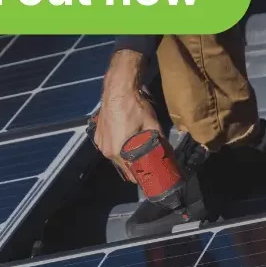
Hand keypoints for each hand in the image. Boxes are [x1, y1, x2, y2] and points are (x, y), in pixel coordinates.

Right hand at [93, 51, 163, 182]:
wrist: (118, 88)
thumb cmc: (134, 107)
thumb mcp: (152, 124)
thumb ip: (159, 141)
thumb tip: (168, 152)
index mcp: (119, 151)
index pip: (130, 173)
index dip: (141, 177)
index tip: (149, 177)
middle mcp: (107, 150)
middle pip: (122, 165)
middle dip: (134, 166)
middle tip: (146, 162)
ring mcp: (100, 142)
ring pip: (115, 155)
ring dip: (125, 155)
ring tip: (136, 151)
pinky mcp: (98, 133)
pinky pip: (109, 145)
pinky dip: (117, 145)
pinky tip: (126, 139)